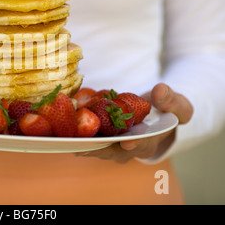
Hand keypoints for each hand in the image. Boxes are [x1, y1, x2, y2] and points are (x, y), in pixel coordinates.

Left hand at [75, 83, 192, 162]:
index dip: (133, 145)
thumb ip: (171, 100)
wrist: (156, 112)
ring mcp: (112, 142)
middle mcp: (127, 147)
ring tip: (67, 137)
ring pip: (95, 145)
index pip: (140, 146)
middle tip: (82, 146)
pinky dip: (78, 129)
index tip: (126, 142)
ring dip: (82, 141)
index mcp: (149, 142)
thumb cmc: (169, 110)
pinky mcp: (101, 134)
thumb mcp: (178, 105)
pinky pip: (88, 134)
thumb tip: (159, 91)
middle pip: (111, 150)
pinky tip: (64, 122)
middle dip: (97, 148)